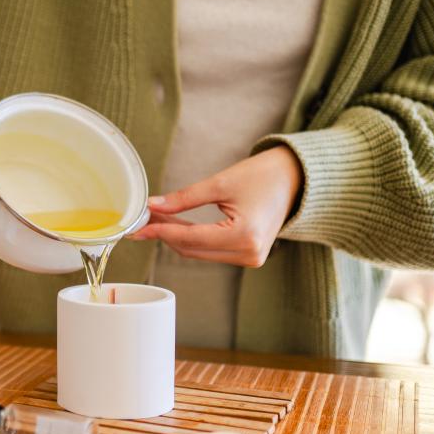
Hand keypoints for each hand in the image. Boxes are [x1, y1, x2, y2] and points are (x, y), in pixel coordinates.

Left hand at [129, 146, 302, 266]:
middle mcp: (249, 254)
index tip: (137, 225)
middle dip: (164, 234)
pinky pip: (211, 251)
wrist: (296, 179)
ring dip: (175, 237)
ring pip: (199, 253)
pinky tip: (174, 226)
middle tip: (142, 219)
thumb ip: (184, 198)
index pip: (190, 239)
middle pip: (191, 250)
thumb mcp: (221, 182)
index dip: (160, 231)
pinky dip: (192, 239)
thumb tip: (153, 206)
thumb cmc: (264, 175)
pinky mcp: (248, 256)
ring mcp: (250, 259)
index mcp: (244, 236)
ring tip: (155, 219)